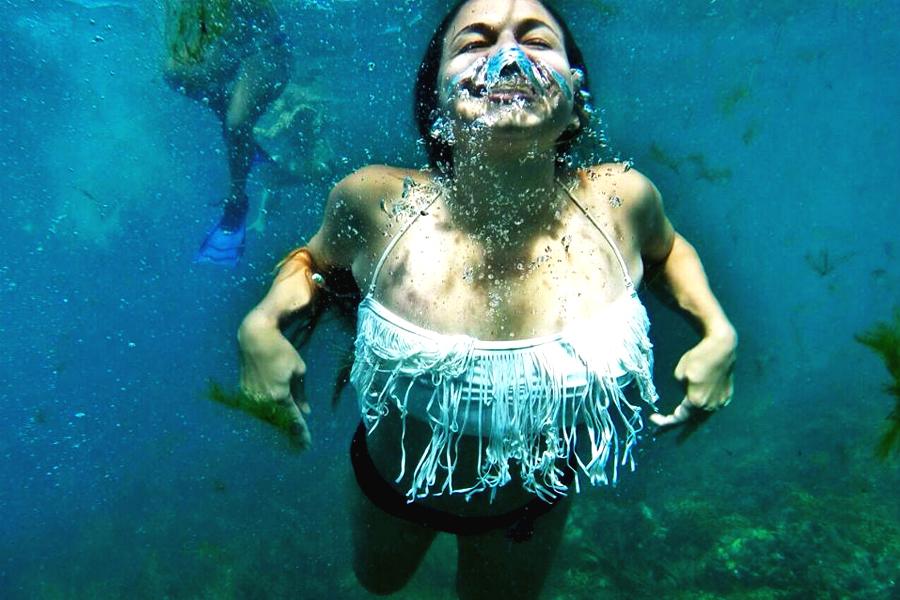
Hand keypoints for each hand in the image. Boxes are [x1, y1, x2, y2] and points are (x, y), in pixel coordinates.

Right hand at [238, 313, 312, 450]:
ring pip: (267, 415)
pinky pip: (258, 407)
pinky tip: (274, 417)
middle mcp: (263, 399)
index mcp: (279, 395)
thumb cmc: (281, 351)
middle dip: (290, 431)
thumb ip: (301, 393)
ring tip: (289, 432)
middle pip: (279, 421)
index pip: (293, 419)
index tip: (306, 444)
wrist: (255, 338)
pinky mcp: (244, 391)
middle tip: (300, 442)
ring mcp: (251, 396)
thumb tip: (306, 410)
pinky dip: (267, 412)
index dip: (301, 432)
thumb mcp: (298, 370)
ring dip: (278, 423)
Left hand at [650, 328, 735, 429]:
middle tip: (661, 434)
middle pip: (691, 423)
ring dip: (690, 423)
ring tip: (682, 433)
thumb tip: (686, 395)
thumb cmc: (698, 358)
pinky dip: (702, 413)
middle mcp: (710, 406)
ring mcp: (720, 402)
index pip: (678, 418)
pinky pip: (711, 408)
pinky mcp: (726, 396)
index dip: (664, 422)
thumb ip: (680, 390)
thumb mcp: (679, 374)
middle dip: (675, 430)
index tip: (652, 418)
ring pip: (703, 417)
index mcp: (696, 402)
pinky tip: (696, 414)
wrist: (722, 347)